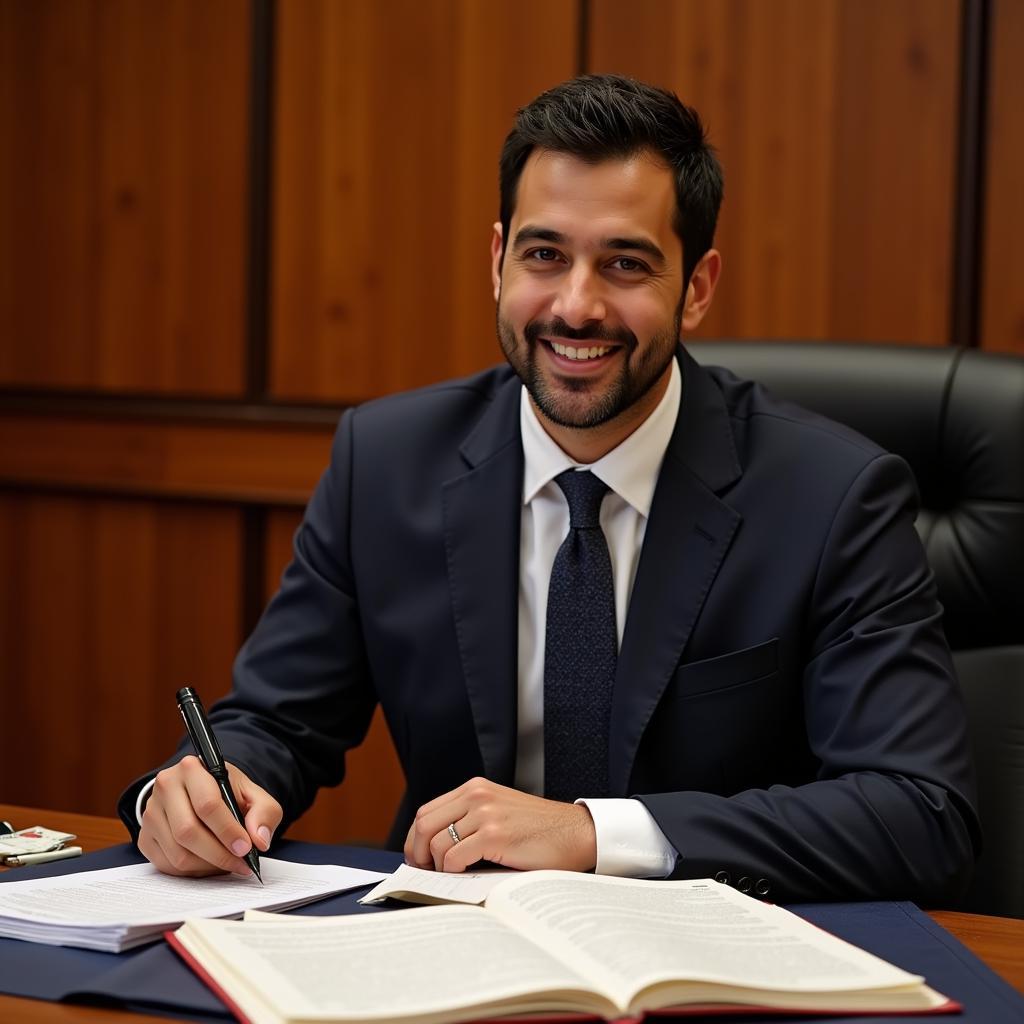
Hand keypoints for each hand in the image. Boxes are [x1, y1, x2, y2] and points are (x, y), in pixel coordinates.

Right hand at [138, 756, 281, 877]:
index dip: (228, 831)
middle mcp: (165, 787)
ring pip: (177, 852)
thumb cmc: (227, 792)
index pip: (207, 804)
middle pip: (188, 831)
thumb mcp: (252, 794)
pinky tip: (209, 864)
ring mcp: (151, 812)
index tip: (245, 848)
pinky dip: (192, 872)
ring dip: (207, 866)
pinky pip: (166, 864)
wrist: (198, 790)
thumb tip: (259, 840)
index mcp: (192, 768)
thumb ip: (264, 812)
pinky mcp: (145, 836)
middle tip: (240, 863)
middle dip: (219, 854)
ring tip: (228, 863)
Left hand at [404, 778, 596, 873]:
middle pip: (424, 824)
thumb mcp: (499, 813)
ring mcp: (485, 813)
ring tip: (452, 876)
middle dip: (418, 853)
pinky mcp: (494, 834)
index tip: (417, 859)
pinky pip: (455, 858)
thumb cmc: (539, 831)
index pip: (426, 811)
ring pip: (437, 843)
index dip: (415, 839)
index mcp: (475, 788)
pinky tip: (468, 875)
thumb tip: (432, 851)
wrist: (576, 833)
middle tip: (424, 872)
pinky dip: (454, 872)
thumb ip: (469, 820)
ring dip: (439, 867)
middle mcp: (477, 795)